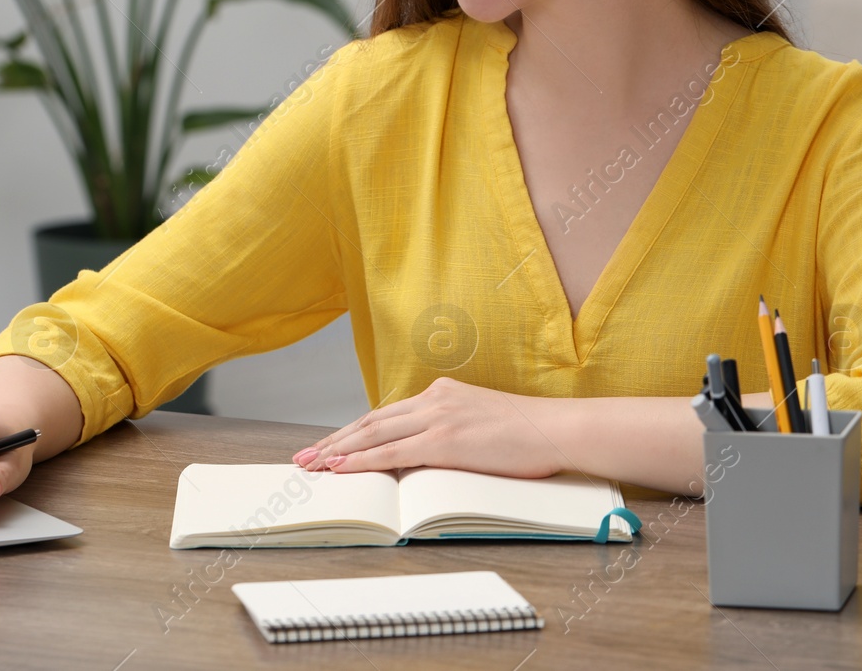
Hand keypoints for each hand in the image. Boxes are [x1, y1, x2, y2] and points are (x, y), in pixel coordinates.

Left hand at [289, 376, 566, 477]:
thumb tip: (421, 459)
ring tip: (311, 465)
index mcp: (442, 394)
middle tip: (304, 458)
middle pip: (371, 421)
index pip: (385, 414)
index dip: (352, 432)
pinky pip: (394, 451)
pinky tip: (342, 468)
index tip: (327, 447)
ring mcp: (439, 416)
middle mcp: (435, 398)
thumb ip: (448, 434)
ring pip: (375, 433)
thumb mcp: (480, 425)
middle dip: (333, 441)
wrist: (558, 429)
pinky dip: (363, 460)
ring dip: (338, 451)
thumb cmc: (528, 435)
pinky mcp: (447, 439)